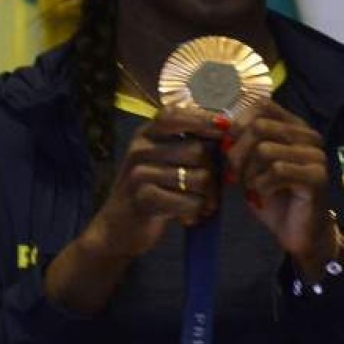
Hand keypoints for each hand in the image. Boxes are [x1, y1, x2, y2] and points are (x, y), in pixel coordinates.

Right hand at [46, 105, 223, 312]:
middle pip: (198, 150)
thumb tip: (227, 134)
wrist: (116, 228)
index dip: (203, 119)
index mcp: (144, 135)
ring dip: (209, 197)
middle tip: (213, 191)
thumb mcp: (159, 162)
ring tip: (203, 206)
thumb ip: (185, 146)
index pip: (175, 115)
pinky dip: (197, 212)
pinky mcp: (146, 199)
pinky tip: (188, 217)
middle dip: (214, 173)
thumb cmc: (148, 192)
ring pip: (200, 178)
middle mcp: (140, 149)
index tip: (225, 128)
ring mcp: (140, 173)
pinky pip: (191, 202)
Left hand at [222, 100, 337, 276]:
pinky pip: (278, 170)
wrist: (297, 232)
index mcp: (293, 127)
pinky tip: (264, 195)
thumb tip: (219, 125)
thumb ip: (239, 143)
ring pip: (265, 150)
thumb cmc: (272, 196)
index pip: (262, 105)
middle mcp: (308, 136)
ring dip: (250, 173)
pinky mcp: (318, 177)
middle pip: (259, 127)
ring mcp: (316, 155)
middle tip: (236, 175)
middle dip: (238, 153)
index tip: (228, 146)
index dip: (238, 122)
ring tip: (253, 187)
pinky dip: (262, 186)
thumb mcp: (250, 165)